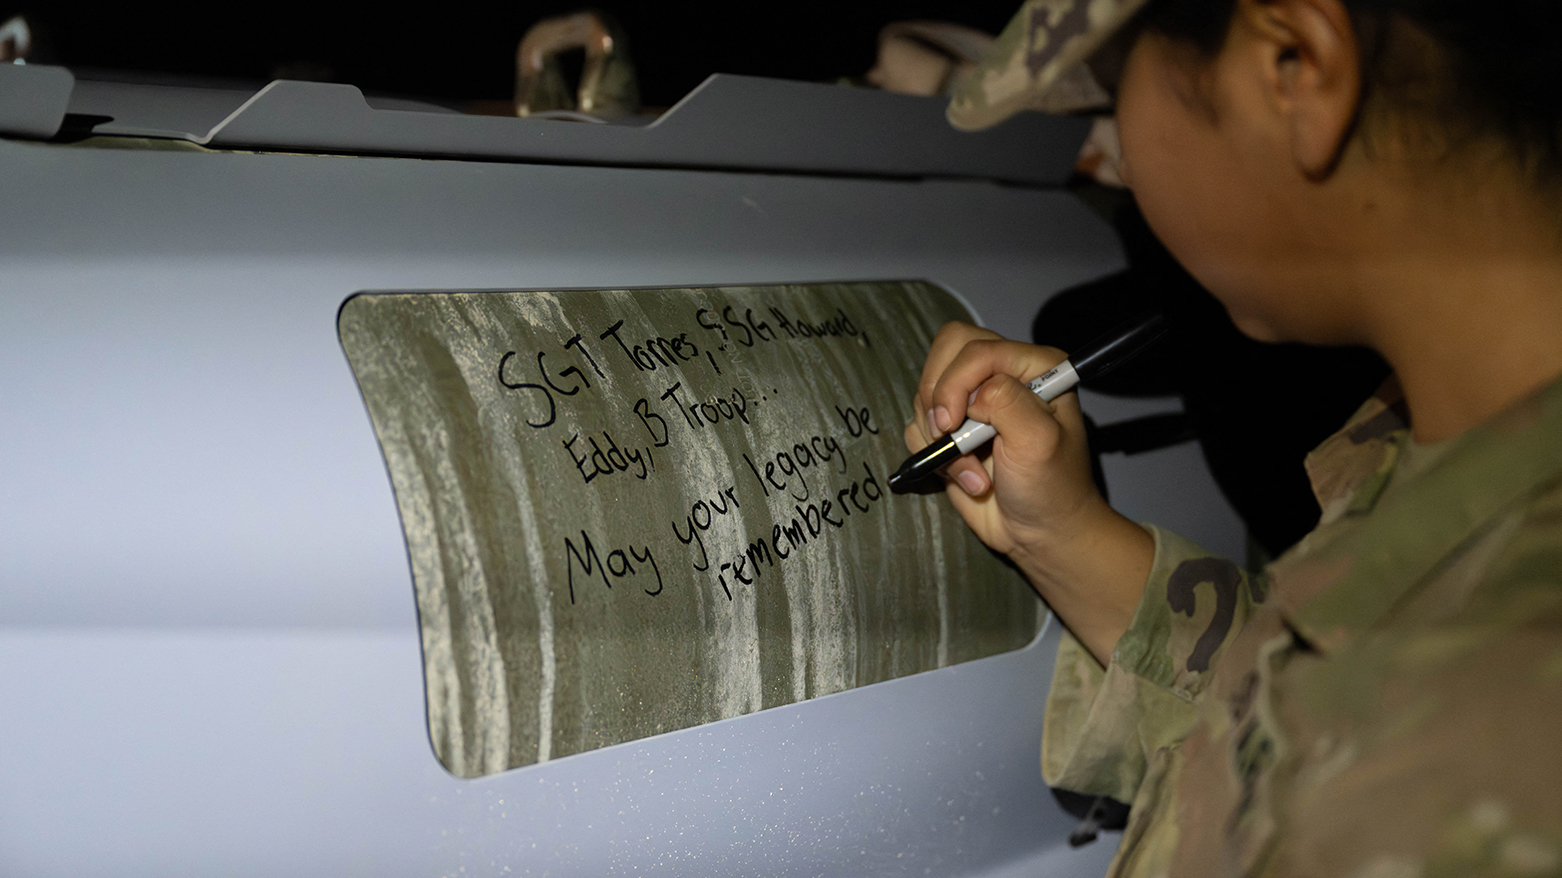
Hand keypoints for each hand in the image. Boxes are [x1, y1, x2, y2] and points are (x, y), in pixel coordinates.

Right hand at [905, 321, 1153, 663]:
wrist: (1040, 535)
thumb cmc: (1052, 487)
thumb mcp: (1039, 441)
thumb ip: (1006, 401)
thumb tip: (968, 396)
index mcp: (1032, 367)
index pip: (976, 348)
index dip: (956, 382)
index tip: (952, 424)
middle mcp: (1002, 376)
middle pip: (945, 353)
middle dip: (938, 397)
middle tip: (948, 433)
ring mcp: (974, 404)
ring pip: (926, 393)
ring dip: (939, 437)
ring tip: (971, 469)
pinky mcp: (953, 433)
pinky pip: (918, 426)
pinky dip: (933, 455)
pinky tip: (965, 477)